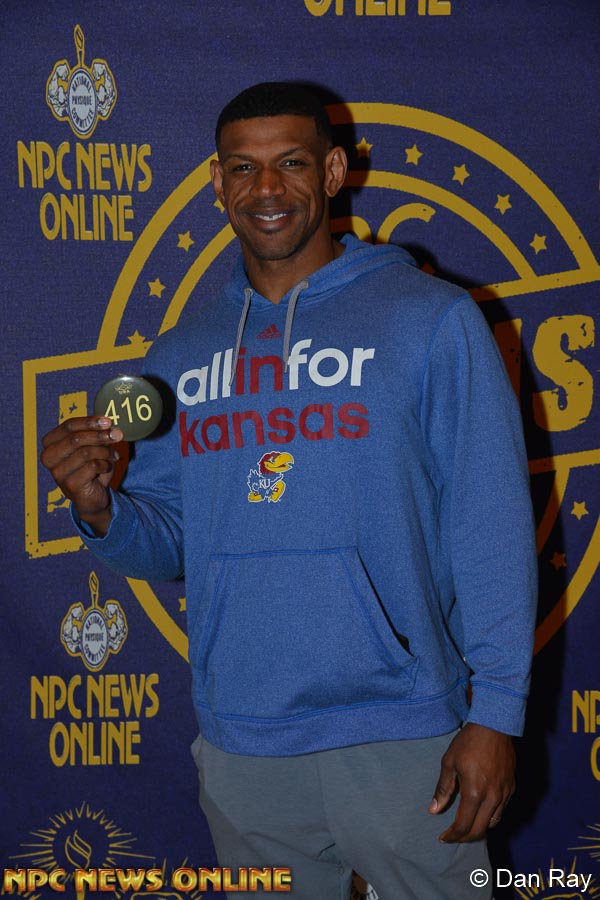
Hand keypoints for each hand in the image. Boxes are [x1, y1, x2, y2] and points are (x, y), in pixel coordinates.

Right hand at [40, 416, 123, 535]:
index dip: (89, 422)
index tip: (108, 421)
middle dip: (100, 435)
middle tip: (118, 435)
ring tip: (113, 455)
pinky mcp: (70, 484)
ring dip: (105, 452)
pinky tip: (107, 467)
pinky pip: (92, 466)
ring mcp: (57, 472)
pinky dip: (105, 464)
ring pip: (86, 452)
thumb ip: (95, 434)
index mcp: (50, 443)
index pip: (68, 426)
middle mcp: (49, 457)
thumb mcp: (91, 447)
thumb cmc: (90, 468)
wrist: (92, 497)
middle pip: (76, 438)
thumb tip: (108, 423)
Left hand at [428, 723, 515, 841]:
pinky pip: (501, 811)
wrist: (494, 726)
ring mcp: (505, 794)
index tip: (443, 838)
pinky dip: (490, 817)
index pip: (464, 825)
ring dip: (479, 829)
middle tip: (453, 836)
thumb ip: (443, 789)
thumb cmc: (468, 742)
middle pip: (480, 830)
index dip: (452, 835)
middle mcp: (492, 798)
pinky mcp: (512, 788)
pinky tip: (480, 811)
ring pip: (493, 823)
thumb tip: (433, 811)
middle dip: (465, 837)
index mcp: (474, 793)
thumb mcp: (449, 763)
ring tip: (466, 826)